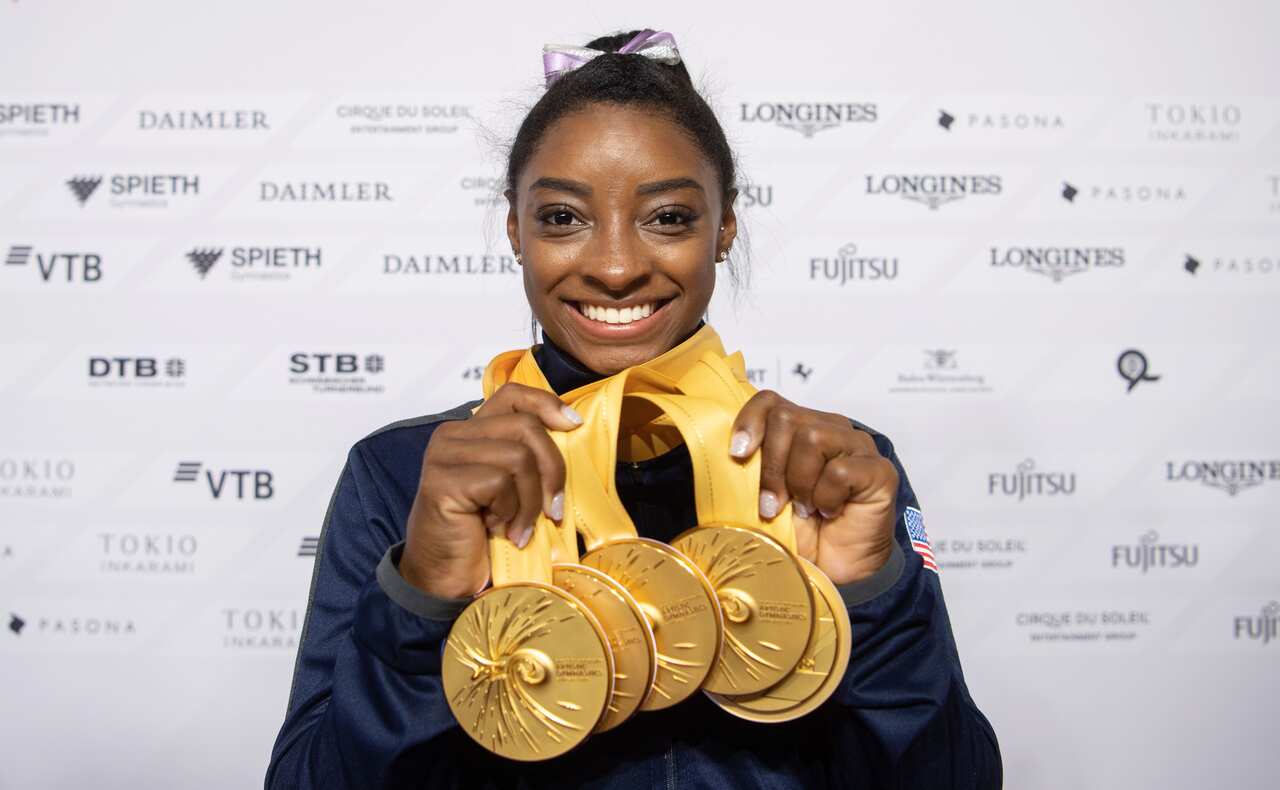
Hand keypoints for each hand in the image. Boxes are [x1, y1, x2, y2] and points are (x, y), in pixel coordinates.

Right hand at [399, 383, 581, 598]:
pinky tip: (499, 530)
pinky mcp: (441, 481)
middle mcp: (453, 435)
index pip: (514, 396)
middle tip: (553, 510)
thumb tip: (573, 430)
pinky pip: (499, 483)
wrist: (447, 578)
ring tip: (519, 527)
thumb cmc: (484, 534)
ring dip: (529, 501)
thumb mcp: (514, 487)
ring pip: (518, 457)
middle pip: (526, 427)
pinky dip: (510, 512)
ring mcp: (443, 455)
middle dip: (552, 470)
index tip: (574, 426)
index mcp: (472, 430)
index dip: (547, 404)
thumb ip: (529, 456)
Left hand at [730, 390, 897, 584]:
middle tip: (774, 504)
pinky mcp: (879, 470)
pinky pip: (838, 471)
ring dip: (799, 483)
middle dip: (771, 466)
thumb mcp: (765, 494)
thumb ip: (754, 465)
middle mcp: (831, 429)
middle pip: (786, 418)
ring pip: (812, 438)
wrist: (834, 571)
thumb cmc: (801, 532)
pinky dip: (826, 498)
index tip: (737, 454)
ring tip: (806, 508)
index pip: (770, 401)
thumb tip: (730, 450)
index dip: (750, 422)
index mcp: (802, 428)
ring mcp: (859, 447)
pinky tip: (830, 512)